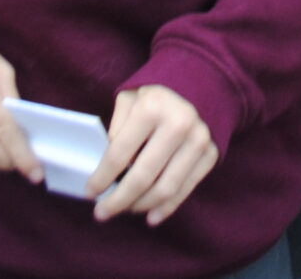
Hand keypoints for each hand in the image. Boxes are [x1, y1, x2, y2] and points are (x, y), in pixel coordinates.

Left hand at [91, 85, 216, 225]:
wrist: (200, 83)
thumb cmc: (155, 95)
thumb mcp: (129, 100)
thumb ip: (116, 130)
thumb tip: (109, 168)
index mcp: (153, 107)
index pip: (120, 154)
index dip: (102, 178)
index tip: (90, 193)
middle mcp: (180, 124)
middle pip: (143, 177)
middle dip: (118, 200)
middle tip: (102, 213)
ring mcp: (199, 141)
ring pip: (165, 189)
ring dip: (141, 206)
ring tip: (125, 210)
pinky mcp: (211, 154)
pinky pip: (185, 190)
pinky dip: (166, 207)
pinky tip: (151, 216)